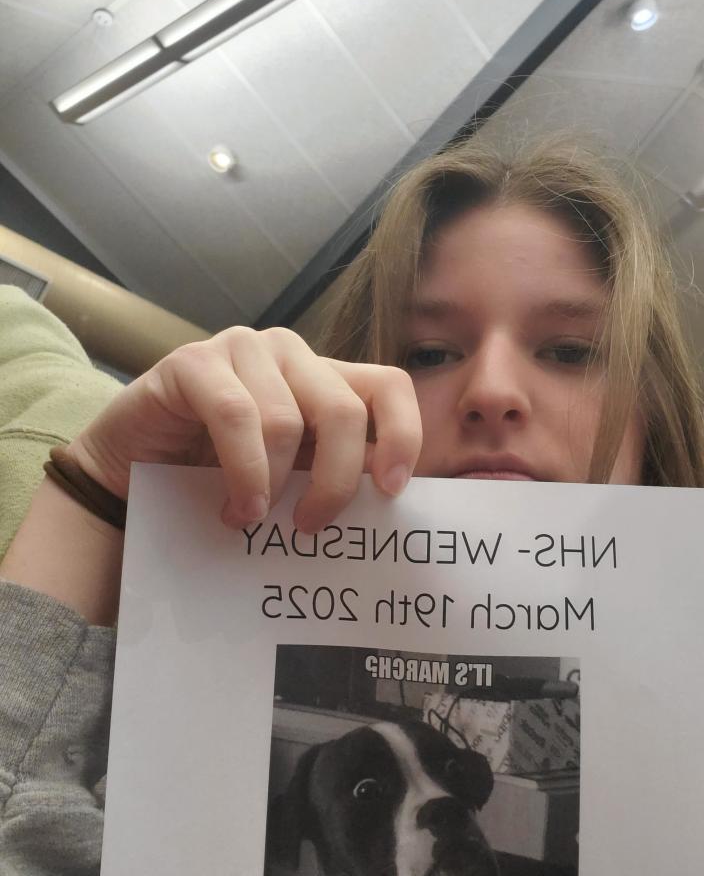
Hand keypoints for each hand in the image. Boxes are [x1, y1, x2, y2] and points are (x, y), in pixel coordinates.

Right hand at [65, 327, 421, 530]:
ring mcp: (242, 349)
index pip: (388, 387)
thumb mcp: (290, 476)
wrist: (129, 472)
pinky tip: (237, 507)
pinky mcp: (193, 362)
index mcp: (325, 378)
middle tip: (311, 526)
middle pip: (343, 410)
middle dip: (334, 480)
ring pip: (287, 421)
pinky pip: (235, 417)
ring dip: (272, 486)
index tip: (392, 490)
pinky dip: (243, 471)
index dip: (402, 435)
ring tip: (250, 519)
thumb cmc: (217, 476)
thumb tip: (385, 505)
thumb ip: (330, 474)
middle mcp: (290, 354)